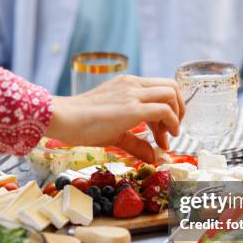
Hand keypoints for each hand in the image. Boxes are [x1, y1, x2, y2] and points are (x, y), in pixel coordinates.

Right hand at [46, 75, 184, 162]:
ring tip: (168, 137)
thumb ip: (135, 143)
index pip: (160, 89)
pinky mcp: (132, 108)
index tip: (163, 133)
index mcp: (128, 84)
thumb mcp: (114, 133)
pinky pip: (163, 110)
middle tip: (172, 132)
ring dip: (176, 116)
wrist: (63, 118)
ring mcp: (133, 94)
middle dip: (179, 109)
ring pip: (171, 94)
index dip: (169, 110)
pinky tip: (164, 139)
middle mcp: (133, 84)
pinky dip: (170, 124)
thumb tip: (153, 157)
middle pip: (172, 86)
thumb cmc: (81, 124)